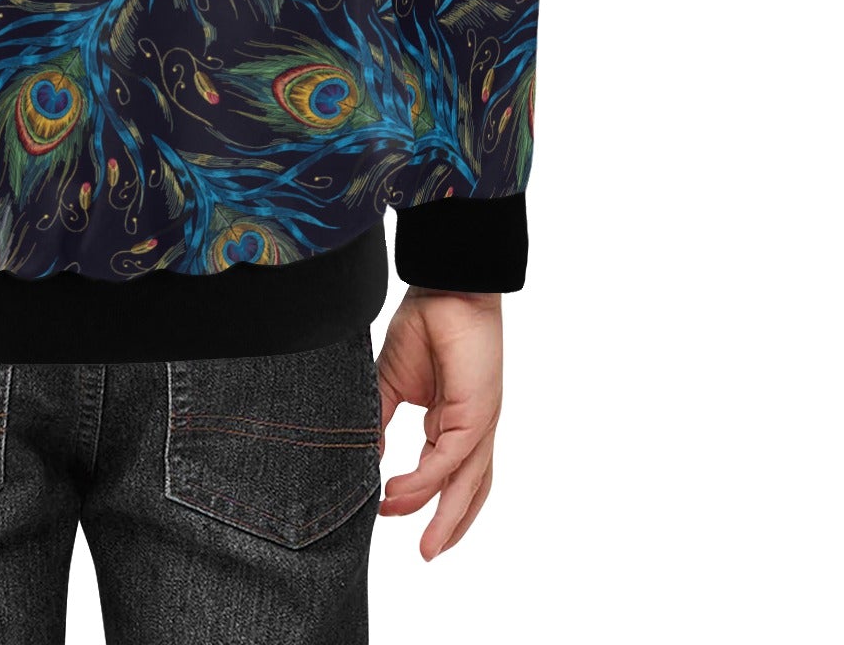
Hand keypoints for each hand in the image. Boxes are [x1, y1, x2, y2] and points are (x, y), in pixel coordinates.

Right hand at [376, 287, 502, 559]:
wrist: (445, 288)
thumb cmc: (424, 324)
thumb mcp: (389, 380)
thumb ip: (379, 418)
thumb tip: (366, 455)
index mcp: (450, 420)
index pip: (445, 473)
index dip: (423, 497)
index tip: (387, 510)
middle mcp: (470, 429)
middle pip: (467, 490)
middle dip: (448, 525)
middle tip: (425, 554)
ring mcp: (477, 424)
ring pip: (467, 485)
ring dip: (447, 518)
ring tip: (426, 547)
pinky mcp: (477, 414)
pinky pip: (452, 458)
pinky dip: (428, 479)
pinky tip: (401, 491)